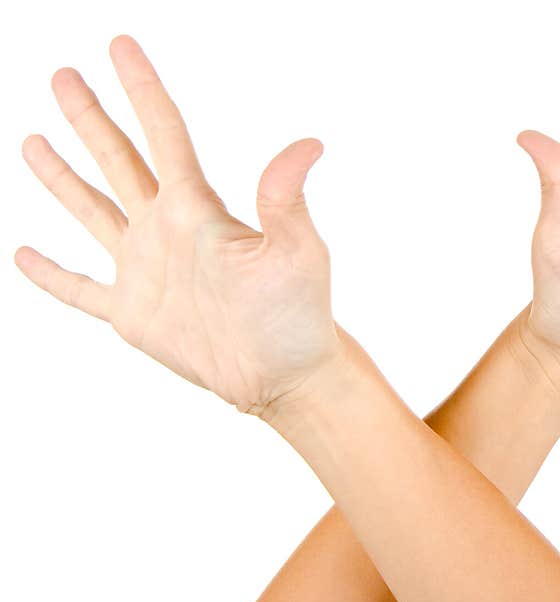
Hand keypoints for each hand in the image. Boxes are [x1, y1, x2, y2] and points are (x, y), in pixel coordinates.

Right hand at [15, 36, 337, 414]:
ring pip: (93, 212)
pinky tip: (23, 253)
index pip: (164, 134)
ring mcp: (145, 270)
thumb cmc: (297, 314)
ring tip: (33, 141)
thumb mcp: (296, 253)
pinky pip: (80, 290)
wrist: (284, 374)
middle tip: (64, 76)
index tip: (121, 46)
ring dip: (62, 180)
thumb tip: (309, 145)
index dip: (142, 88)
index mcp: (197, 209)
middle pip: (119, 160)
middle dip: (91, 118)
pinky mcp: (132, 314)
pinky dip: (52, 276)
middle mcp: (166, 230)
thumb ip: (285, 200)